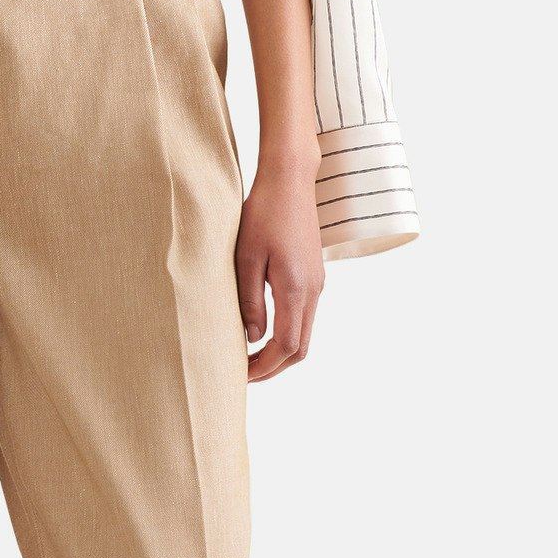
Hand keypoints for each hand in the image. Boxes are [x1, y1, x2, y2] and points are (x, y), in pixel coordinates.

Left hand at [237, 162, 325, 380]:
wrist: (291, 181)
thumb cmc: (263, 213)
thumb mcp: (246, 256)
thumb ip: (249, 300)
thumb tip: (252, 338)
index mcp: (296, 288)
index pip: (286, 346)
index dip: (264, 368)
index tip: (240, 375)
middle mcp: (313, 290)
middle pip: (300, 348)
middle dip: (273, 368)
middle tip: (243, 374)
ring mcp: (317, 284)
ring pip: (304, 334)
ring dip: (279, 352)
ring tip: (249, 357)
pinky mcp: (314, 276)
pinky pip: (304, 317)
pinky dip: (286, 333)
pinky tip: (263, 331)